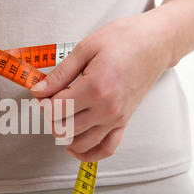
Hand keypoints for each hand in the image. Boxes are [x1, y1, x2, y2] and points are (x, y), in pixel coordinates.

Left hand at [31, 13, 172, 161]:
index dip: (42, 102)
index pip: (56, 108)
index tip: (41, 93)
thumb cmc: (122, 40)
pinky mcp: (124, 122)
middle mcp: (107, 108)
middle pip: (64, 128)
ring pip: (80, 143)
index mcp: (95, 87)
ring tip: (61, 117)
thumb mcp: (85, 48)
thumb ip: (59, 74)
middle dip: (50, 117)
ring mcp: (117, 118)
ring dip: (64, 134)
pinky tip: (73, 147)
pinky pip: (106, 149)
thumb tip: (37, 91)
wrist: (156, 43)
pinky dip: (88, 153)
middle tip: (50, 101)